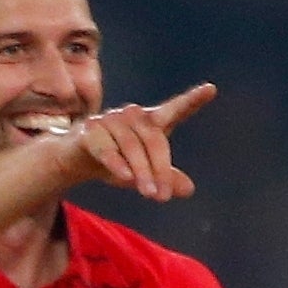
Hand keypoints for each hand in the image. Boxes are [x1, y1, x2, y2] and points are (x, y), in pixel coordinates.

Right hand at [45, 82, 214, 202]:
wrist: (76, 158)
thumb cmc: (118, 161)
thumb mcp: (145, 173)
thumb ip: (166, 178)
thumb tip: (189, 189)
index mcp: (152, 122)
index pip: (175, 109)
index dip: (193, 100)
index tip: (211, 89)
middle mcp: (133, 115)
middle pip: (154, 140)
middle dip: (161, 169)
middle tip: (162, 197)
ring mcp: (111, 120)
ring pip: (132, 147)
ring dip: (142, 173)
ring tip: (150, 194)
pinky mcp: (91, 130)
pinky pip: (107, 148)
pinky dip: (117, 164)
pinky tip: (126, 178)